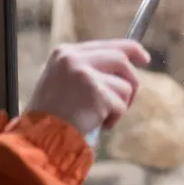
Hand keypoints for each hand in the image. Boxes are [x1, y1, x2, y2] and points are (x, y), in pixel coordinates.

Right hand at [24, 40, 150, 135]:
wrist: (38, 140)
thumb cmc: (51, 117)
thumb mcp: (62, 83)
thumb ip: (86, 70)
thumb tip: (121, 69)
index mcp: (64, 53)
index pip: (107, 44)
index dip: (131, 50)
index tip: (145, 58)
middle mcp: (73, 58)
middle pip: (121, 59)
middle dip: (132, 80)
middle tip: (131, 99)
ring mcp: (84, 74)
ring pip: (124, 85)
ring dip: (119, 106)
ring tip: (99, 118)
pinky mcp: (96, 93)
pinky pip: (120, 105)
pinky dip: (114, 119)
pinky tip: (96, 125)